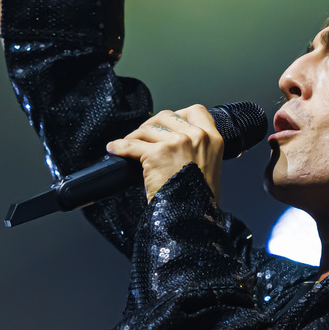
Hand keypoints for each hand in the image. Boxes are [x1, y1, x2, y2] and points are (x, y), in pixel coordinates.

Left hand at [106, 105, 224, 203]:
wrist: (192, 219)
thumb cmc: (198, 199)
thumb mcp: (208, 167)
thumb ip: (197, 149)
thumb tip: (172, 139)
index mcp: (214, 139)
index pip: (196, 111)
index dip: (178, 115)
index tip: (167, 124)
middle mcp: (197, 137)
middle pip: (167, 116)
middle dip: (151, 125)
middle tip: (143, 137)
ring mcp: (177, 143)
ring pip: (148, 129)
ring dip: (135, 137)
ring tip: (128, 145)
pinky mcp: (157, 154)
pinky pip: (131, 145)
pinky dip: (119, 146)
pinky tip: (114, 149)